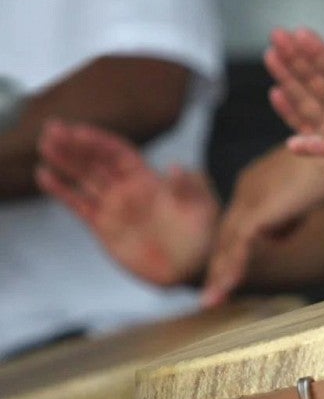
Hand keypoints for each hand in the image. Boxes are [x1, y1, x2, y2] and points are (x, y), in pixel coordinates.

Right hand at [37, 120, 218, 284]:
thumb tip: (176, 166)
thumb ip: (190, 187)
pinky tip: (44, 175)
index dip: (99, 141)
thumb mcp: (203, 208)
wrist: (194, 269)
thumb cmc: (204, 236)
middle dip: (76, 145)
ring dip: (65, 161)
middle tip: (52, 129)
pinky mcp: (105, 228)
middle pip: (97, 161)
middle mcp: (129, 189)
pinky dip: (62, 191)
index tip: (77, 130)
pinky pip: (80, 205)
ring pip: (84, 179)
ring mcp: (115, 208)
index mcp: (150, 180)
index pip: (119, 153)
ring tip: (45, 144)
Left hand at [202, 148, 323, 306]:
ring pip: (228, 242)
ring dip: (220, 273)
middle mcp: (246, 188)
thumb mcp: (305, 195)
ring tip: (212, 300)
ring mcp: (249, 198)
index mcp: (255, 182)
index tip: (230, 270)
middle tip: (213, 292)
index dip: (233, 247)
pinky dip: (232, 269)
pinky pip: (239, 246)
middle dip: (219, 263)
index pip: (239, 221)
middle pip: (227, 233)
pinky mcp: (257, 211)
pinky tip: (227, 289)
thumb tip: (278, 236)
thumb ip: (288, 214)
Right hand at [265, 28, 323, 132]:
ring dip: (288, 78)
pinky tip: (277, 94)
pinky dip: (290, 112)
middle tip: (277, 35)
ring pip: (305, 99)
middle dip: (296, 57)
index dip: (320, 52)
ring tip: (271, 56)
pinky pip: (304, 128)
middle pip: (316, 79)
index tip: (301, 33)